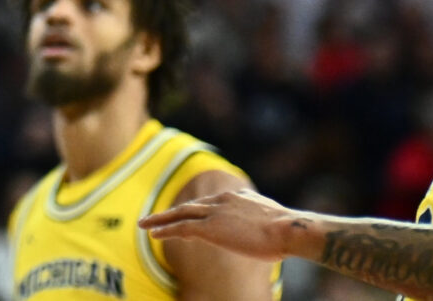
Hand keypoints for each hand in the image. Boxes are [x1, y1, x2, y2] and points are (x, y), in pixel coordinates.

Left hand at [142, 188, 318, 262]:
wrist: (288, 230)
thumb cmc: (288, 231)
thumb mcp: (273, 220)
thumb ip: (262, 221)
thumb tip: (269, 230)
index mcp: (236, 197)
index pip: (209, 204)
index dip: (195, 211)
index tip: (184, 215)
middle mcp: (222, 200)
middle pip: (190, 205)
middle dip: (171, 212)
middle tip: (153, 217)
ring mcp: (215, 213)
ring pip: (180, 214)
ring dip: (160, 219)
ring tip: (144, 225)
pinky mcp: (210, 228)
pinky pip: (181, 228)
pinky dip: (165, 230)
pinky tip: (153, 234)